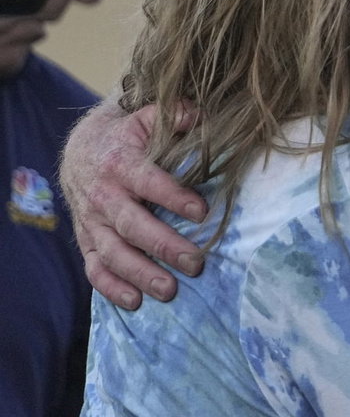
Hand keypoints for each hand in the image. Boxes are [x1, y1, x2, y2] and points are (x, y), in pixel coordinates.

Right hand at [61, 100, 206, 309]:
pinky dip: (111, 288)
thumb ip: (173, 114)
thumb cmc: (127, 136)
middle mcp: (104, 196)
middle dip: (163, 246)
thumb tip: (198, 115)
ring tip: (170, 290)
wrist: (81, 150)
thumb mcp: (145, 117)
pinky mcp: (87, 240)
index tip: (202, 212)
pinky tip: (135, 302)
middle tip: (195, 263)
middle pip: (132, 225)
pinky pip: (94, 268)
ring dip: (140, 274)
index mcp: (121, 164)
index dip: (173, 197)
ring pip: (113, 253)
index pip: (148, 182)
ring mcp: (93, 222)